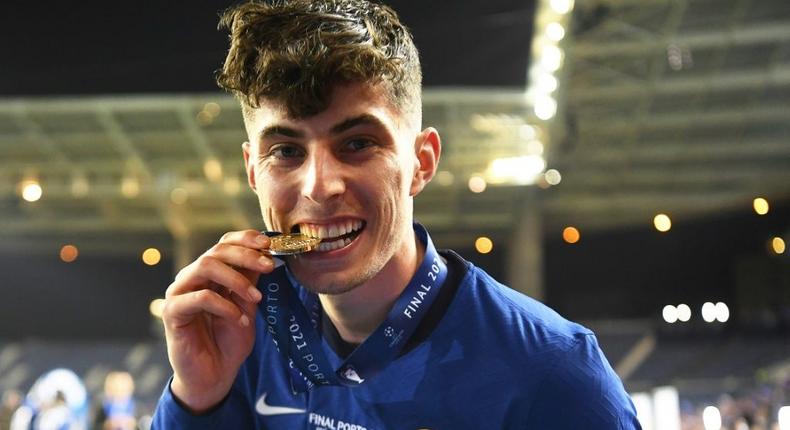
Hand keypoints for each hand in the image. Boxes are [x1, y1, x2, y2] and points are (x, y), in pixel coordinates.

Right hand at [162, 230, 273, 412]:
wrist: (214, 374)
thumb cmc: (229, 340)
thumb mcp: (247, 305)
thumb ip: (250, 280)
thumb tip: (265, 253)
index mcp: (209, 274)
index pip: (224, 244)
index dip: (245, 239)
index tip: (269, 244)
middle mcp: (192, 278)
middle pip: (216, 251)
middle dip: (246, 256)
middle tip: (269, 266)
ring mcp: (179, 292)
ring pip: (206, 267)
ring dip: (236, 279)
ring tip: (256, 298)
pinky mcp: (172, 311)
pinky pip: (200, 298)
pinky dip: (225, 306)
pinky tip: (240, 320)